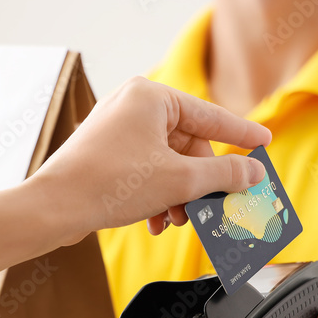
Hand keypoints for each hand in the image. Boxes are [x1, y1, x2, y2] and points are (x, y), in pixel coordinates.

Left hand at [30, 77, 271, 243]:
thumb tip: (254, 171)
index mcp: (152, 96)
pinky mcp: (105, 153)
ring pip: (167, 162)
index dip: (241, 134)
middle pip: (188, 145)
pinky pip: (145, 170)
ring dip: (178, 195)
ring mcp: (116, 128)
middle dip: (198, 183)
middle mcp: (133, 104)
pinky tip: (155, 221)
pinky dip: (156, 195)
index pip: (210, 116)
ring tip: (175, 221)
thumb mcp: (180, 180)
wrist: (53, 208)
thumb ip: (223, 174)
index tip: (264, 141)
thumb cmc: (109, 184)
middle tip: (208, 209)